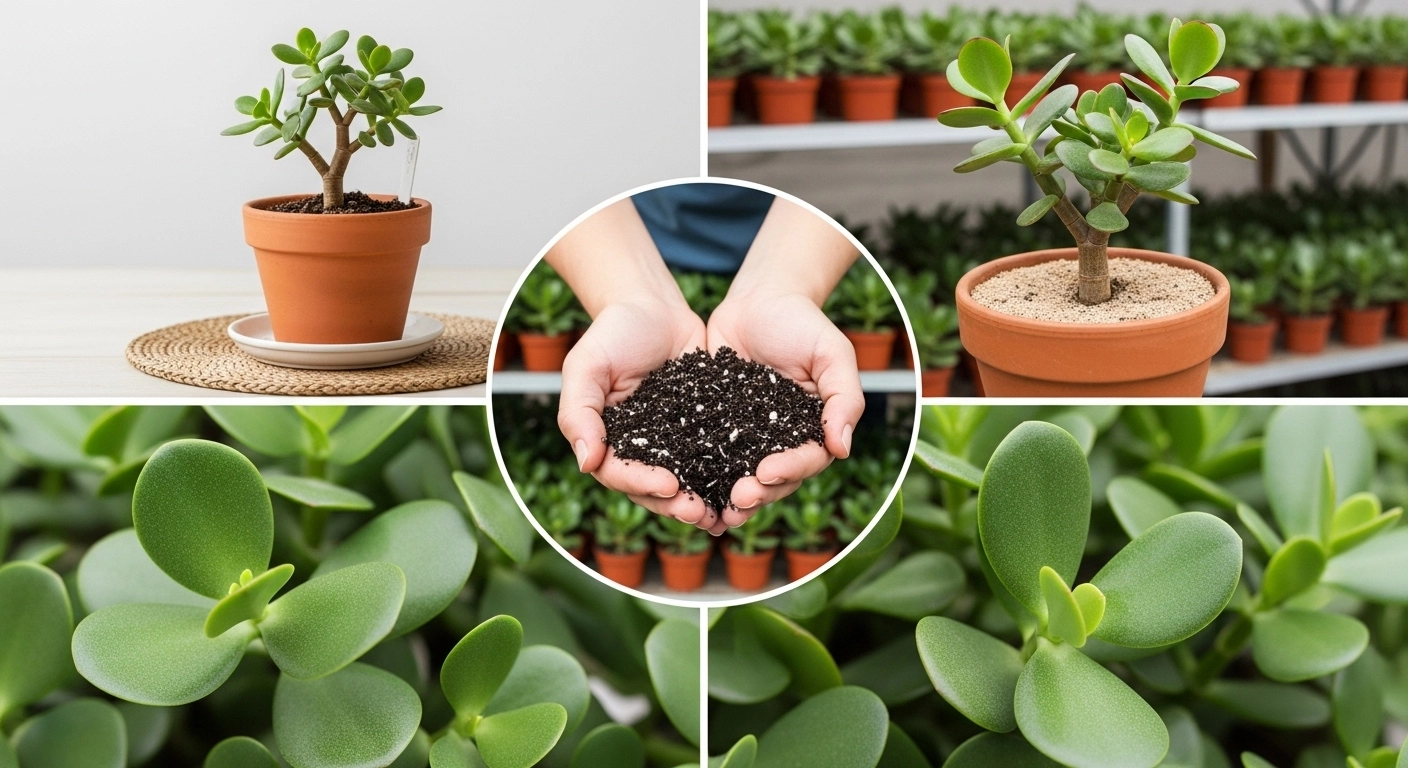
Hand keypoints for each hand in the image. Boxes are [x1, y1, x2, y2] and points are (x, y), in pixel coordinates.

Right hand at [556, 299, 722, 529]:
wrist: (655, 307)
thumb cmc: (613, 332)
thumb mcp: (587, 365)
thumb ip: (579, 412)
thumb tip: (586, 463)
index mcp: (607, 441)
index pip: (619, 474)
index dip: (642, 484)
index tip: (669, 485)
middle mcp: (640, 450)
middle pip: (654, 489)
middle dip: (676, 504)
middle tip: (700, 513)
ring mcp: (672, 443)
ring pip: (686, 483)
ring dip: (702, 502)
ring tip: (723, 515)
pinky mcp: (703, 431)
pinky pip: (714, 459)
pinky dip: (727, 478)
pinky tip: (746, 489)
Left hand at [706, 289, 864, 528]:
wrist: (758, 300)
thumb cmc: (802, 322)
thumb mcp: (832, 353)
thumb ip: (843, 398)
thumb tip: (842, 448)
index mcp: (813, 430)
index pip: (806, 459)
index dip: (789, 470)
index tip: (766, 472)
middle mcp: (781, 441)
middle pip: (773, 479)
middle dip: (757, 493)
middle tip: (736, 500)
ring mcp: (747, 438)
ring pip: (740, 477)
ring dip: (727, 497)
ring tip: (711, 513)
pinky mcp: (716, 428)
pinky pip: (708, 456)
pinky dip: (698, 476)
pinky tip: (684, 488)